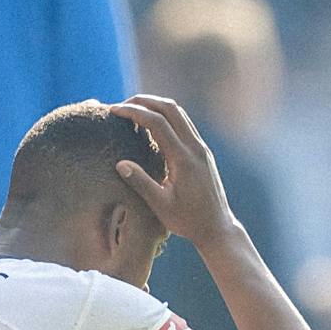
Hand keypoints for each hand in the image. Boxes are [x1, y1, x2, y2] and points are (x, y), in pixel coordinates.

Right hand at [110, 95, 236, 250]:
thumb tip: (120, 164)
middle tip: (122, 106)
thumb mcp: (160, 205)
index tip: (114, 111)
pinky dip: (166, 117)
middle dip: (144, 101)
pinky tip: (151, 126)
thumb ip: (141, 183)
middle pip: (170, 109)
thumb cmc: (188, 220)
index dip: (134, 112)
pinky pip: (184, 125)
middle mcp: (195, 147)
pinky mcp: (202, 152)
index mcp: (183, 158)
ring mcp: (201, 148)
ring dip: (156, 107)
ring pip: (179, 114)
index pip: (157, 123)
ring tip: (133, 112)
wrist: (216, 228)